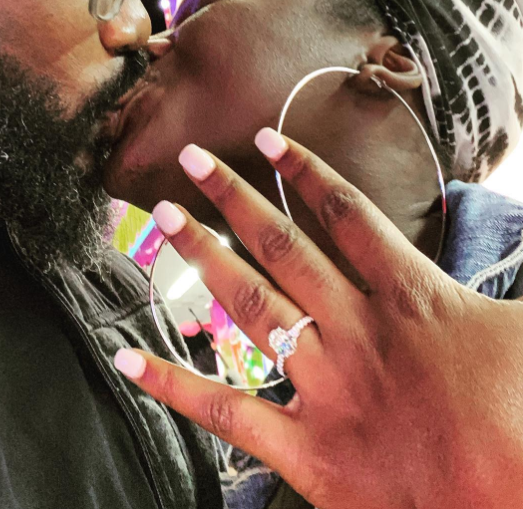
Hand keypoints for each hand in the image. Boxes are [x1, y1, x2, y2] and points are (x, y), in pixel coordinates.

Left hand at [114, 131, 522, 508]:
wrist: (510, 505)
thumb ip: (506, 288)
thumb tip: (513, 235)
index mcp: (411, 299)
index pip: (347, 216)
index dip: (304, 171)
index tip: (266, 139)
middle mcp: (356, 331)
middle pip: (283, 247)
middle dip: (234, 199)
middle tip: (191, 158)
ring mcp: (327, 386)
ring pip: (251, 305)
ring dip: (204, 257)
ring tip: (166, 217)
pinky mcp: (308, 449)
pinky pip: (226, 410)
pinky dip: (172, 384)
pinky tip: (127, 357)